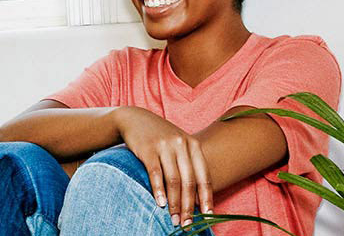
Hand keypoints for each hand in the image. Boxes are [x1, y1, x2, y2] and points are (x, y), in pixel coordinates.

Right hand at [112, 106, 212, 225]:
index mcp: (194, 146)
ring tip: (174, 219)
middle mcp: (182, 144)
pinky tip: (159, 203)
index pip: (204, 177)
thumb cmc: (160, 138)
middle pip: (189, 181)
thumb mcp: (178, 146)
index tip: (208, 216)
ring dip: (174, 203)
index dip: (207, 198)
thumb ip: (189, 167)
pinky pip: (155, 173)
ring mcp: (165, 145)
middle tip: (187, 224)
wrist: (135, 119)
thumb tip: (198, 199)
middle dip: (189, 206)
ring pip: (174, 180)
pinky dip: (159, 190)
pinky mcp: (148, 148)